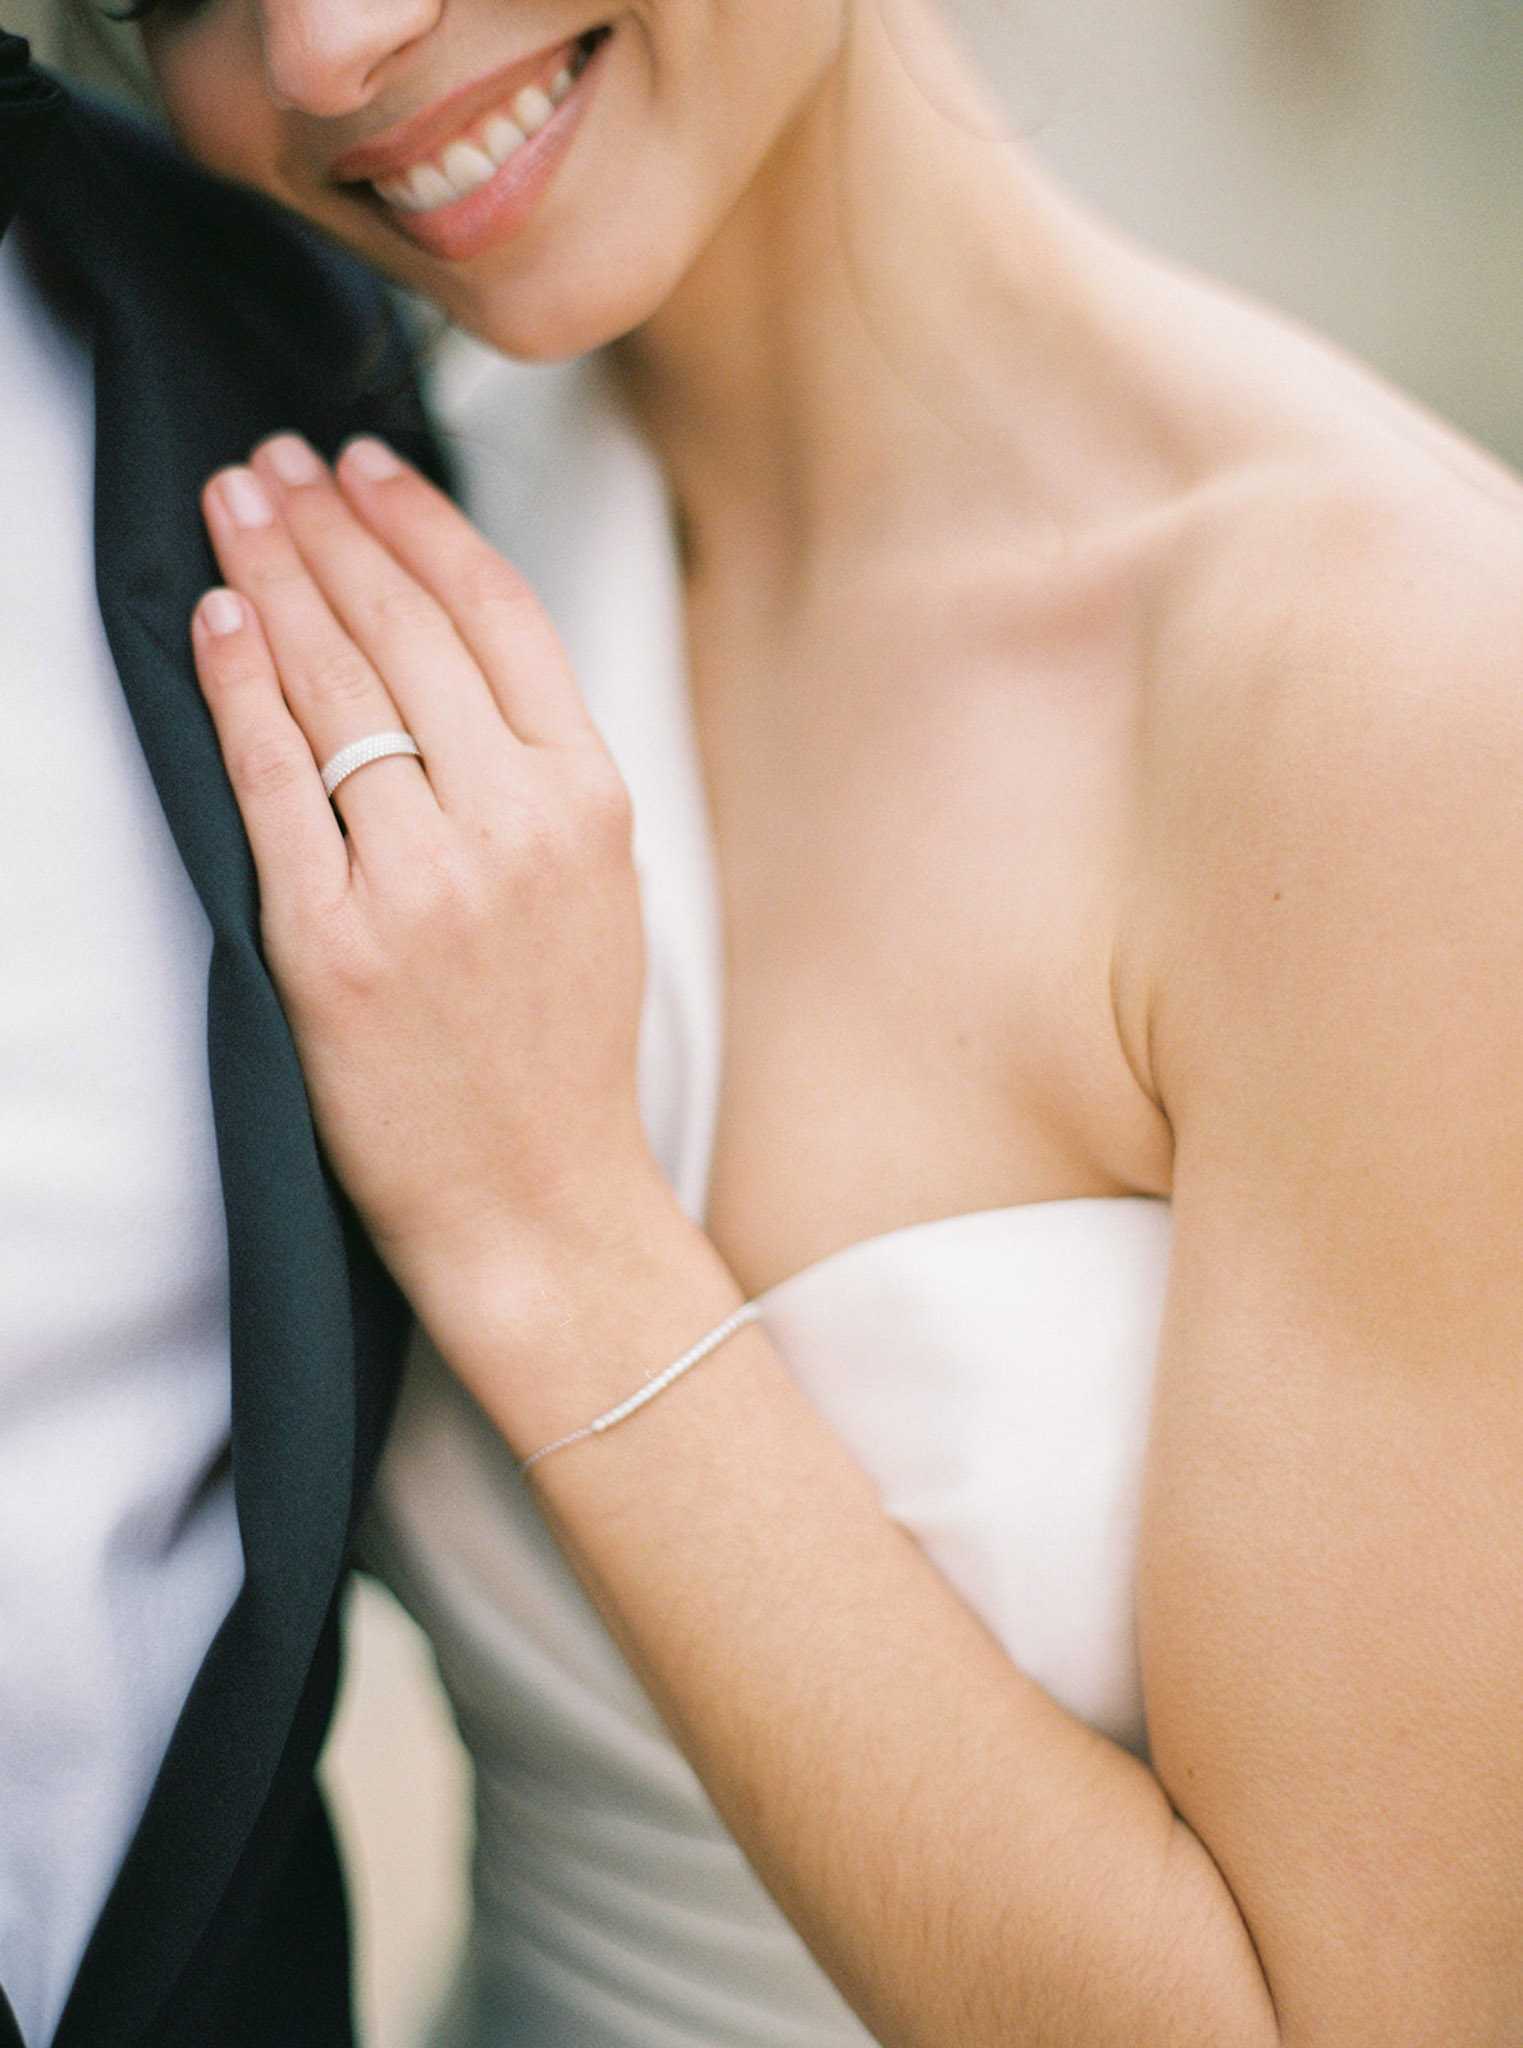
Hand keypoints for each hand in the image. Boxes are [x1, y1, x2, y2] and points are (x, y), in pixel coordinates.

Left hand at [191, 432, 662, 1330]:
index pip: (497, 615)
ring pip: (333, 685)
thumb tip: (451, 648)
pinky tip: (214, 618)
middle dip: (328, 525)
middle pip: (402, 629)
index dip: (420, 523)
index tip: (365, 466)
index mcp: (589, 801)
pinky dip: (236, 689)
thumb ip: (543, 770)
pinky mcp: (332, 941)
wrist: (536, 1197)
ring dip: (272, 575)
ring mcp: (419, 880)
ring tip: (236, 505)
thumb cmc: (563, 1048)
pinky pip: (273, 781)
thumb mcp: (600, 888)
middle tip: (274, 462)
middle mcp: (511, 824)